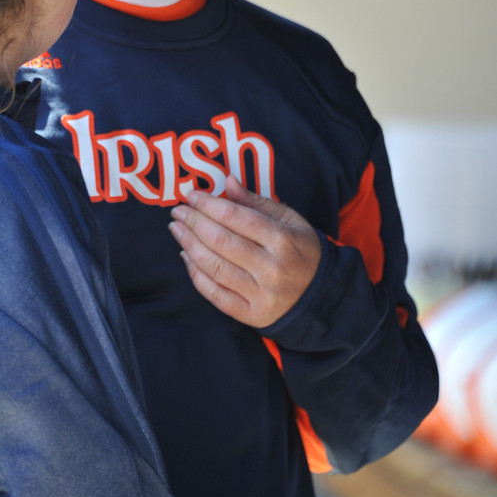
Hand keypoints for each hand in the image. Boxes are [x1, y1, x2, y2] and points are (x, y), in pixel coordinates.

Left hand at [168, 175, 321, 327]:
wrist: (320, 295)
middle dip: (193, 222)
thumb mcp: (288, 219)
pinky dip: (195, 274)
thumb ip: (255, 201)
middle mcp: (271, 268)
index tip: (191, 195)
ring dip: (188, 245)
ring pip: (213, 267)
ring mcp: (261, 294)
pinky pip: (214, 294)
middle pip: (220, 241)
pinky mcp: (251, 315)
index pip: (235, 217)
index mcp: (282, 239)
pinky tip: (186, 256)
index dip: (208, 204)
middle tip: (178, 210)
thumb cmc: (300, 249)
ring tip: (177, 229)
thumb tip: (226, 181)